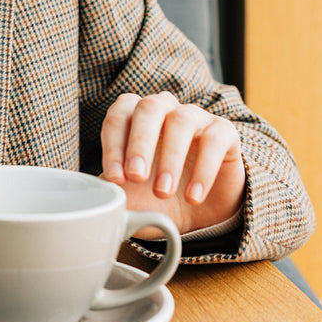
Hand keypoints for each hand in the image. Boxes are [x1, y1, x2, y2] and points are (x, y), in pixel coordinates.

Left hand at [99, 92, 245, 237]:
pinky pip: (215, 140)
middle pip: (148, 108)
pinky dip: (203, 169)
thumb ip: (112, 192)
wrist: (201, 213)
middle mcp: (165, 108)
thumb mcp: (132, 197)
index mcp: (135, 116)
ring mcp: (196, 117)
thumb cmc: (156, 196)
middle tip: (136, 177)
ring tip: (163, 191)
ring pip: (181, 120)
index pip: (119, 116)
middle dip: (139, 143)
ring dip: (170, 157)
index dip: (113, 145)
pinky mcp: (225, 133)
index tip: (115, 179)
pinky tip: (193, 196)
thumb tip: (97, 196)